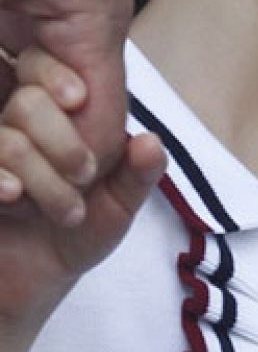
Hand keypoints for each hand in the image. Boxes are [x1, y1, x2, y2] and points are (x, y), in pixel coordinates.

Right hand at [0, 47, 163, 351]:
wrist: (33, 281)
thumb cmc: (80, 231)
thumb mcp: (119, 204)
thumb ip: (139, 174)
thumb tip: (149, 141)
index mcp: (54, 119)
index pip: (46, 70)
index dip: (59, 76)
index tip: (79, 99)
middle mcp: (14, 130)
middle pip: (26, 102)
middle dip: (63, 141)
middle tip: (85, 176)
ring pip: (7, 139)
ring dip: (42, 175)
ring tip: (69, 213)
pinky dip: (2, 179)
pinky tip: (14, 196)